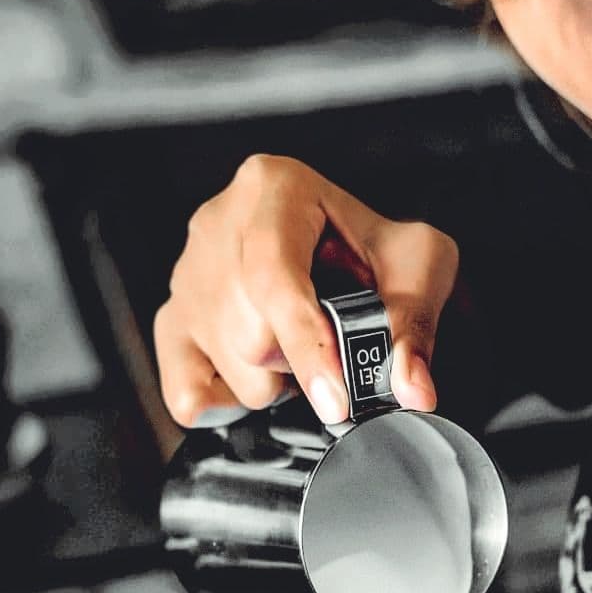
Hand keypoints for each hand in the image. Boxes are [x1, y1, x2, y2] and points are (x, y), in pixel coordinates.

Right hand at [154, 156, 458, 426]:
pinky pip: (185, 393)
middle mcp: (218, 225)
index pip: (274, 277)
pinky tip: (260, 377)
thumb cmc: (377, 248)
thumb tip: (411, 387)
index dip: (307, 347)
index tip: (336, 400)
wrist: (350, 245)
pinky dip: (226, 403)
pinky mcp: (172, 319)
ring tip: (300, 343)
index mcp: (274, 189)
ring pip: (228, 366)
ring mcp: (188, 275)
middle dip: (303, 360)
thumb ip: (414, 324)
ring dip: (278, 379)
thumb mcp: (419, 264)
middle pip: (250, 333)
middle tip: (333, 338)